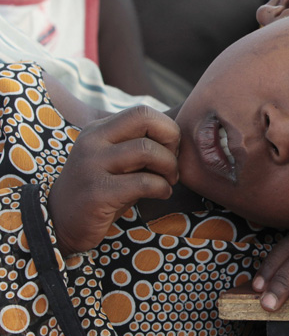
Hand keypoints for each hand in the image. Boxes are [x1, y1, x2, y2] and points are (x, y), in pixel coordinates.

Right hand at [49, 106, 179, 256]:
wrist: (61, 224)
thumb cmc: (102, 190)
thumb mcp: (118, 161)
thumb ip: (140, 144)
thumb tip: (179, 137)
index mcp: (99, 130)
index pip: (142, 111)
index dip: (167, 128)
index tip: (171, 151)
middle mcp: (92, 141)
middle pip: (145, 119)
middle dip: (172, 140)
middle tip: (172, 164)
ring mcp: (91, 166)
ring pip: (147, 150)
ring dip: (169, 167)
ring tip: (168, 181)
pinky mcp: (97, 193)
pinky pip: (143, 182)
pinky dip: (162, 188)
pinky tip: (162, 194)